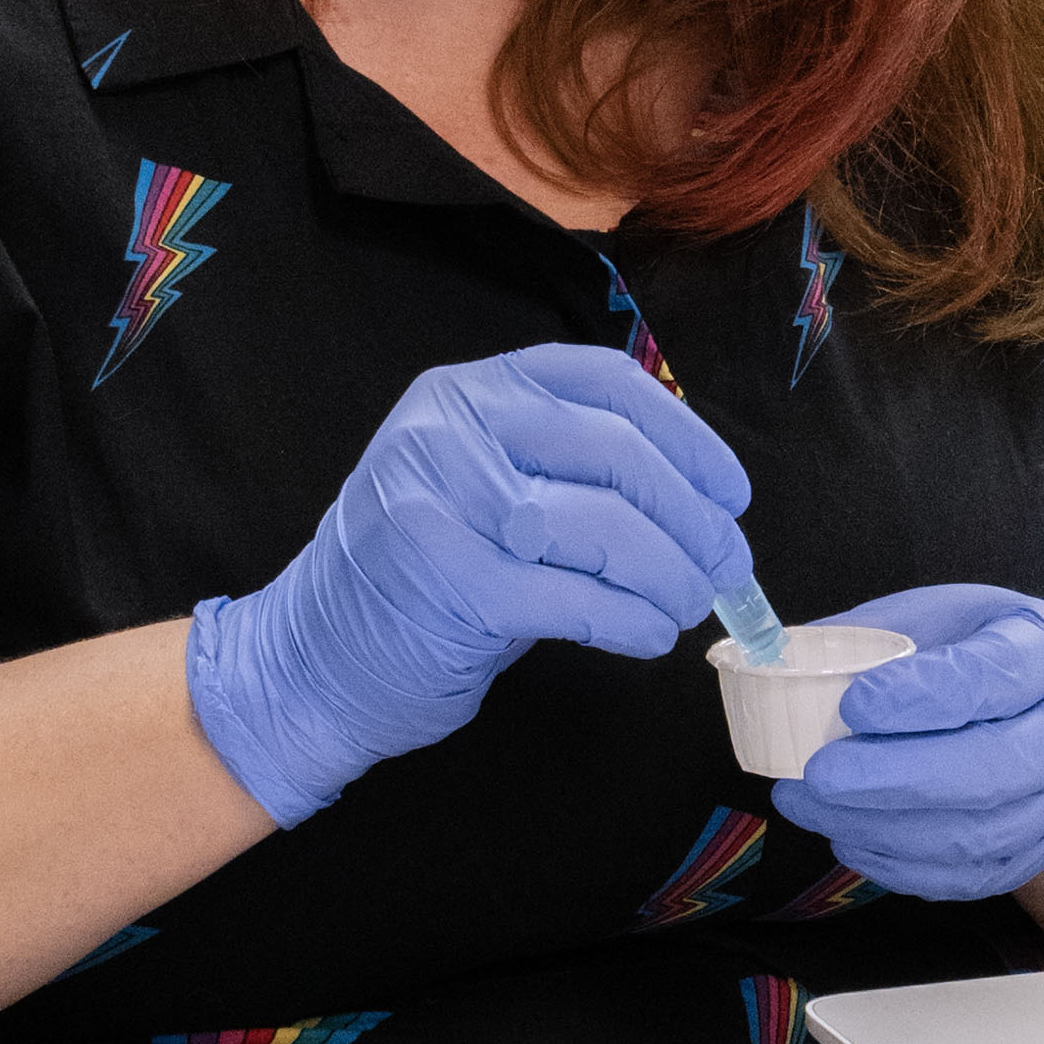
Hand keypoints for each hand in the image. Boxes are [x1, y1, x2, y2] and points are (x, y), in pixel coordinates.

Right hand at [190, 345, 749, 830]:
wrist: (311, 660)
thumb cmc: (422, 578)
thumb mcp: (485, 487)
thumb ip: (569, 468)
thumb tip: (699, 497)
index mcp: (469, 390)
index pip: (605, 383)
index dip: (688, 436)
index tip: (732, 492)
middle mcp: (450, 430)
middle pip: (616, 453)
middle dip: (692, 517)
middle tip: (727, 566)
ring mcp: (443, 503)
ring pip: (605, 527)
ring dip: (671, 574)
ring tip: (691, 605)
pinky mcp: (449, 583)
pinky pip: (575, 598)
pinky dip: (631, 620)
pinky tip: (649, 635)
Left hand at [777, 583, 1043, 901]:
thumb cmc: (991, 659)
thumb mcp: (948, 617)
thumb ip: (877, 635)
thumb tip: (781, 659)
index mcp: (1042, 657)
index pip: (991, 679)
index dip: (921, 698)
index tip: (853, 706)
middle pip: (988, 770)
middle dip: (893, 779)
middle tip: (818, 775)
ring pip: (970, 835)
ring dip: (878, 828)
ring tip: (808, 804)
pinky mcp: (1025, 857)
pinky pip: (960, 877)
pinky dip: (896, 864)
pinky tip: (846, 837)